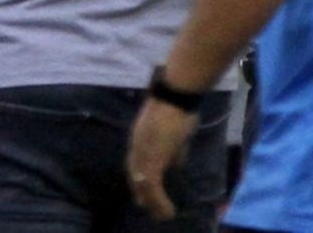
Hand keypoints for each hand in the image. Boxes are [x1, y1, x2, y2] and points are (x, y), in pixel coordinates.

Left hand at [126, 98, 198, 220]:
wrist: (174, 97)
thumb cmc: (177, 108)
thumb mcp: (174, 132)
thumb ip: (174, 149)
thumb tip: (177, 164)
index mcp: (139, 138)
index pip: (135, 163)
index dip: (138, 177)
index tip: (141, 189)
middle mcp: (136, 147)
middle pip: (135, 176)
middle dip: (141, 192)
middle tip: (145, 206)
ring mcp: (142, 154)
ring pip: (143, 186)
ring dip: (153, 203)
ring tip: (162, 215)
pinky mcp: (152, 161)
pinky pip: (152, 187)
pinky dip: (159, 202)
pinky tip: (168, 211)